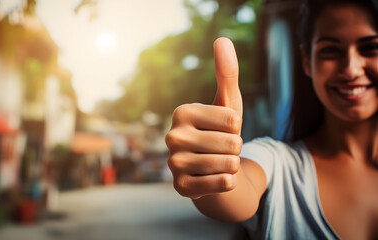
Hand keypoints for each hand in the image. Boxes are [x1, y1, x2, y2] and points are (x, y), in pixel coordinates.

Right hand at [165, 37, 242, 198]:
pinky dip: (227, 182)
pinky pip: (222, 185)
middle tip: (221, 148)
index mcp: (182, 112)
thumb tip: (222, 39)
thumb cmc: (221, 131)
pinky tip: (214, 178)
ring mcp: (173, 164)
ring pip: (228, 165)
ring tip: (219, 162)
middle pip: (232, 143)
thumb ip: (227, 72)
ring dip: (232, 165)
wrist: (212, 166)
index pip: (233, 120)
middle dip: (235, 148)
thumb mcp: (228, 102)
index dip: (237, 127)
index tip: (224, 129)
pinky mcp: (180, 188)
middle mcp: (172, 137)